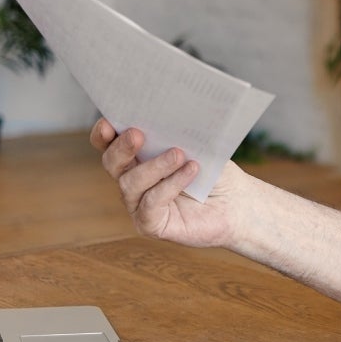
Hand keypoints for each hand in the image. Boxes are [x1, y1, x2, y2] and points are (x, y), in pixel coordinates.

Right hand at [90, 118, 241, 247]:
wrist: (237, 203)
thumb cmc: (215, 171)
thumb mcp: (198, 146)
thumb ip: (178, 133)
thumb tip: (167, 116)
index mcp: (138, 157)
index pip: (109, 145)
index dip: (103, 135)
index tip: (108, 123)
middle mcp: (133, 181)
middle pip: (112, 163)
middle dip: (121, 148)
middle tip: (137, 135)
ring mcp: (139, 205)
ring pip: (131, 183)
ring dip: (155, 166)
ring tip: (179, 154)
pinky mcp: (151, 225)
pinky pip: (150, 204)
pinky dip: (170, 184)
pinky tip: (190, 171)